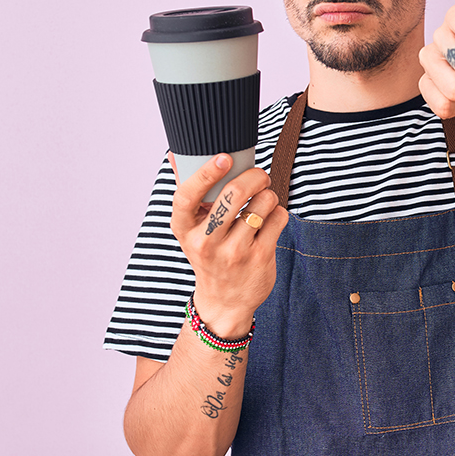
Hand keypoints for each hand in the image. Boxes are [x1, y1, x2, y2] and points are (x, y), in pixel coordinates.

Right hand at [169, 153, 286, 335]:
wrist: (224, 300)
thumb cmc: (208, 254)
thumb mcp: (190, 231)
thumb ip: (188, 193)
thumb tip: (176, 155)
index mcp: (184, 229)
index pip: (187, 196)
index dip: (205, 173)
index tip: (224, 157)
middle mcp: (207, 242)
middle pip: (233, 195)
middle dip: (253, 176)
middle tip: (259, 175)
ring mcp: (235, 252)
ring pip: (262, 203)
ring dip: (268, 194)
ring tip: (263, 200)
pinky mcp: (260, 257)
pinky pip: (278, 217)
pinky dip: (278, 211)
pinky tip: (270, 218)